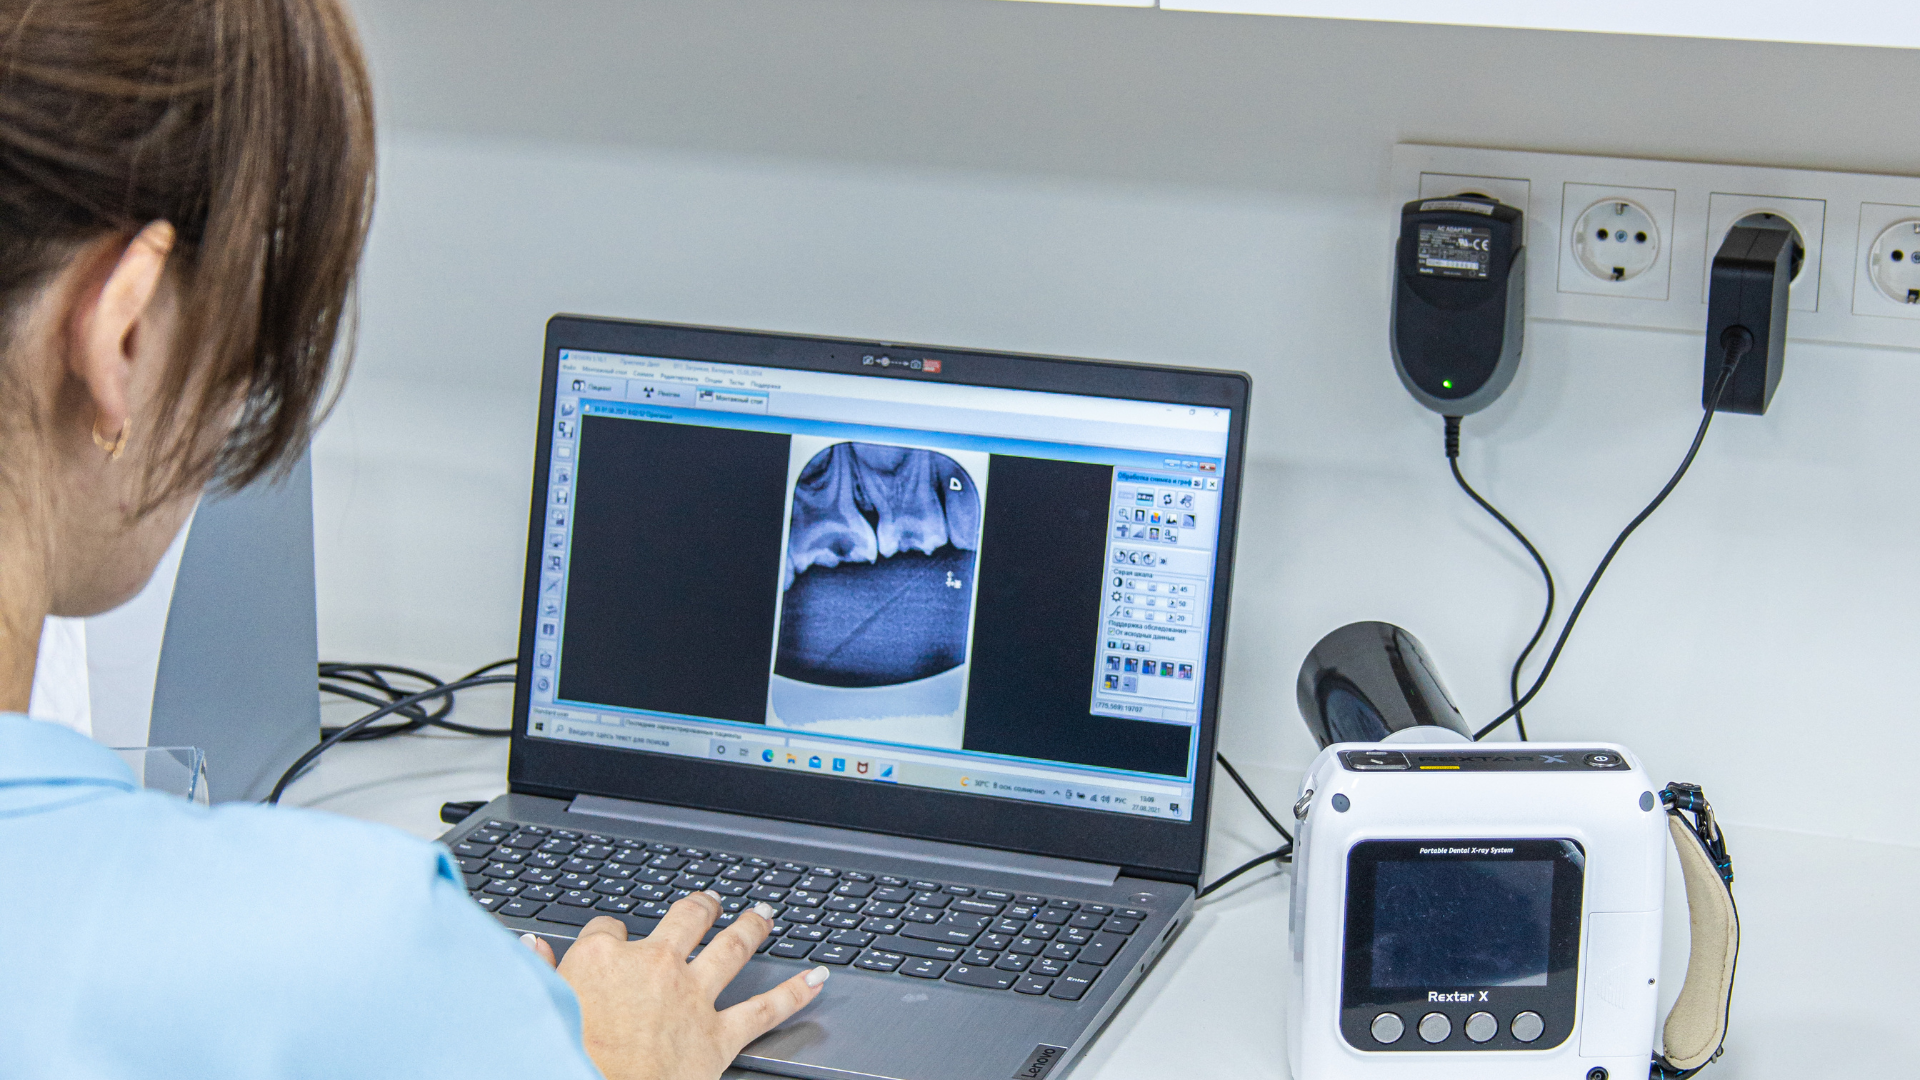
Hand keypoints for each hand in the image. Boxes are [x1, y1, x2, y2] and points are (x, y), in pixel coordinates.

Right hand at [523, 891, 826, 1079]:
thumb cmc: (563, 1058)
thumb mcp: (538, 1006)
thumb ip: (537, 971)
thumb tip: (530, 944)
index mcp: (602, 958)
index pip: (608, 928)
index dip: (612, 933)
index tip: (613, 937)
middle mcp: (654, 965)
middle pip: (684, 919)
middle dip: (700, 906)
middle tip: (710, 900)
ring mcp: (692, 997)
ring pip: (732, 948)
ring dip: (752, 927)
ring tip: (764, 914)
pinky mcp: (719, 1036)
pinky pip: (765, 1009)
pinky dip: (796, 993)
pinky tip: (818, 978)